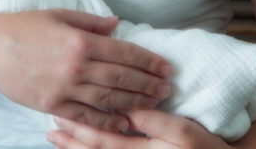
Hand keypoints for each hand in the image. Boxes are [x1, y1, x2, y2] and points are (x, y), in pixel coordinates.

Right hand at [0, 10, 172, 131]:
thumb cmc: (22, 26)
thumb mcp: (57, 15)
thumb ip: (90, 22)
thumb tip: (117, 24)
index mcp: (79, 41)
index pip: (124, 52)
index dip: (148, 61)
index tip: (166, 66)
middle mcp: (76, 67)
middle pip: (122, 79)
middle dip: (148, 84)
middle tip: (167, 88)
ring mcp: (64, 89)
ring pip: (109, 100)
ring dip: (135, 103)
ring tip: (153, 103)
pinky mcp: (53, 105)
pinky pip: (85, 117)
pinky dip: (107, 121)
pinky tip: (123, 122)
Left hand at [48, 110, 228, 148]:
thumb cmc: (203, 148)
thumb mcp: (184, 132)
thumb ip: (154, 122)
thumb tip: (127, 110)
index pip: (106, 140)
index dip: (82, 127)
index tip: (62, 113)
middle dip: (72, 140)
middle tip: (51, 126)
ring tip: (55, 138)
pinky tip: (75, 148)